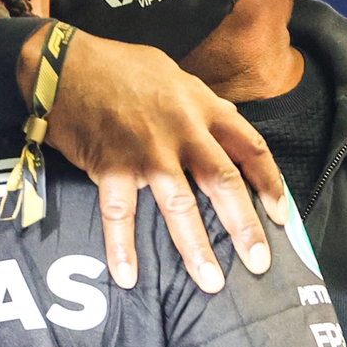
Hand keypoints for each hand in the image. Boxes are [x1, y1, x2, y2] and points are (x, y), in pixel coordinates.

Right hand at [20, 27, 289, 292]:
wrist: (64, 64)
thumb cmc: (118, 67)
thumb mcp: (172, 76)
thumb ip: (200, 104)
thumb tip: (226, 118)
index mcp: (202, 106)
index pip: (250, 147)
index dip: (270, 183)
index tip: (282, 216)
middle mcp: (182, 129)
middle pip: (224, 182)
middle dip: (245, 226)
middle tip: (259, 263)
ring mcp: (148, 149)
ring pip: (180, 205)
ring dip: (196, 248)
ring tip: (210, 282)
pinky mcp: (112, 165)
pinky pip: (120, 213)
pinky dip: (122, 247)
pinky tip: (127, 276)